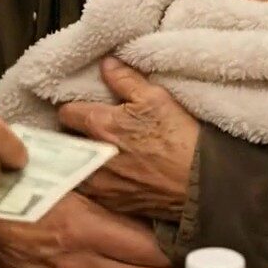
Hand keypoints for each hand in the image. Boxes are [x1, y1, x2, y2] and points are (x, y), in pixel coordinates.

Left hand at [58, 57, 199, 220]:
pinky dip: (97, 181)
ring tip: (100, 154)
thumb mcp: (155, 98)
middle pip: (67, 142)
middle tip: (92, 131)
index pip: (66, 113)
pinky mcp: (111, 204)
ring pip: (76, 167)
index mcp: (100, 126)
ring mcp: (100, 185)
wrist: (201, 182)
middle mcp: (92, 157)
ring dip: (83, 159)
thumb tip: (106, 64)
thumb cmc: (179, 138)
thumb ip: (124, 79)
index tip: (85, 109)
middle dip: (76, 135)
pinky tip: (114, 174)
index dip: (75, 109)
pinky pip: (91, 191)